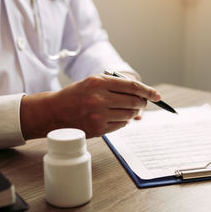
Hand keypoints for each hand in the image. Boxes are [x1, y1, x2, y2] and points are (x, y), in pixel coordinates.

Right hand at [20, 74, 160, 138]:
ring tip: (127, 109)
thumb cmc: (75, 95)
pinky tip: (116, 116)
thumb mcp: (92, 82)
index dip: (147, 91)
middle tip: (143, 103)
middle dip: (142, 103)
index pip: (132, 86)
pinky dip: (124, 120)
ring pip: (129, 115)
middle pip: (134, 102)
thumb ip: (115, 85)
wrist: (54, 112)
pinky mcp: (98, 129)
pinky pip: (121, 125)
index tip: (157, 95)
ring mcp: (98, 116)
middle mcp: (99, 99)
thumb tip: (141, 94)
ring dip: (134, 112)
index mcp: (98, 83)